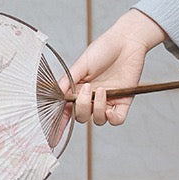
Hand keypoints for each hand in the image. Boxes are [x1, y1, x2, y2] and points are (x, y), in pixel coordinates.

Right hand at [65, 9, 167, 126]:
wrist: (126, 41)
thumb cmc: (103, 49)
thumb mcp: (81, 64)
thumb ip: (68, 81)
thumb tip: (56, 96)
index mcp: (78, 90)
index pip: (67, 111)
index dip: (60, 125)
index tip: (52, 138)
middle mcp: (92, 98)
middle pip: (82, 117)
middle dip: (81, 107)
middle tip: (85, 89)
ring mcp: (108, 101)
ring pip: (98, 120)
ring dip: (96, 109)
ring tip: (101, 89)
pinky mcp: (123, 101)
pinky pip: (117, 120)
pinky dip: (112, 118)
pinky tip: (109, 107)